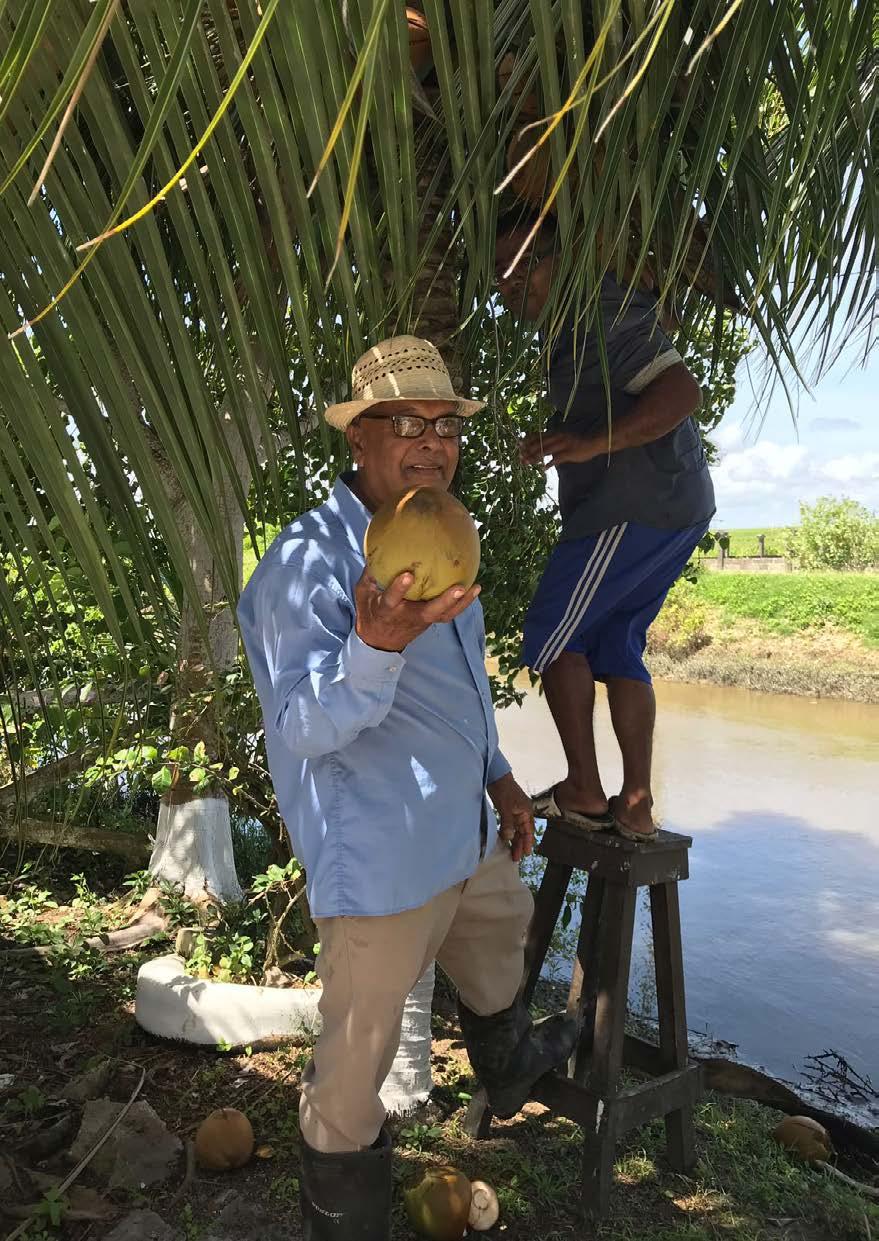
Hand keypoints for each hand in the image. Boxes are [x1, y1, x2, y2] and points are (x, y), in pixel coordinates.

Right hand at [354, 569, 480, 652]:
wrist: (379, 642)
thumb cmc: (370, 613)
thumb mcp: (363, 593)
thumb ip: (370, 573)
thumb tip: (377, 546)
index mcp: (387, 609)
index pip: (392, 599)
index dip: (400, 588)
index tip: (407, 574)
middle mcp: (408, 616)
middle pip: (429, 612)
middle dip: (444, 601)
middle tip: (458, 588)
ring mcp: (422, 620)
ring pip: (444, 615)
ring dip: (460, 603)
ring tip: (475, 587)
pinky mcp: (431, 621)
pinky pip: (449, 614)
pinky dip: (463, 603)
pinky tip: (475, 589)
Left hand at [487, 772, 534, 861]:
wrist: (496, 777)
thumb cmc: (504, 790)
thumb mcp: (506, 808)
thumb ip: (508, 823)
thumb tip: (509, 838)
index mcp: (526, 811)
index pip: (528, 831)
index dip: (527, 842)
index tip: (525, 854)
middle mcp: (523, 813)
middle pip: (523, 832)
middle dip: (520, 844)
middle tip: (515, 858)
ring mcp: (515, 812)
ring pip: (516, 830)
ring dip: (514, 840)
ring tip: (511, 852)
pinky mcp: (507, 811)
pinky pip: (509, 825)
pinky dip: (507, 833)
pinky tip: (504, 840)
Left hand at [520, 430, 597, 468]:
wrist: (593, 441)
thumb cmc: (577, 441)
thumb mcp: (563, 437)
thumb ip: (552, 440)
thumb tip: (542, 445)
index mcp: (555, 433)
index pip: (538, 435)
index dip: (528, 440)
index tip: (519, 445)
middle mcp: (557, 437)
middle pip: (539, 444)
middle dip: (528, 451)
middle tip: (519, 457)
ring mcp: (562, 445)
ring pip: (545, 451)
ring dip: (534, 458)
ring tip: (526, 463)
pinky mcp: (568, 453)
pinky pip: (556, 459)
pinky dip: (549, 464)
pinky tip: (543, 469)